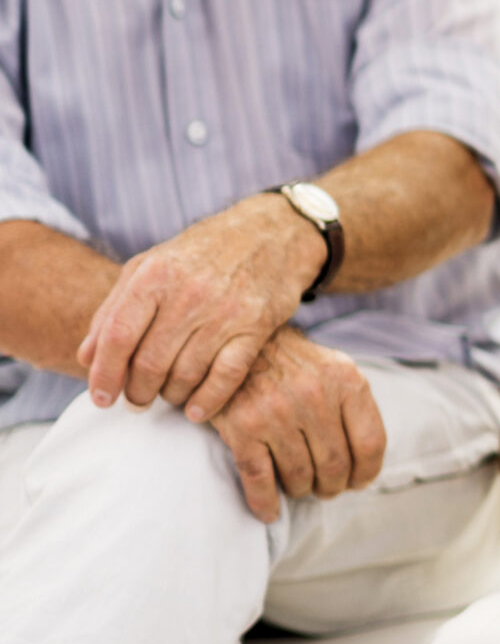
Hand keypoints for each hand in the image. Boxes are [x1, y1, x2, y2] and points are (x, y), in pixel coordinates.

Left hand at [80, 193, 322, 416]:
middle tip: (137, 400)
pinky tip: (197, 409)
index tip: (101, 398)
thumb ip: (113, 310)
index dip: (104, 374)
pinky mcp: (256, 326)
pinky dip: (208, 400)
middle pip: (150, 363)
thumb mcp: (149, 267)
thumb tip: (87, 358)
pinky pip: (226, 376)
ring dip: (171, 396)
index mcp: (155, 275)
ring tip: (167, 395)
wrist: (269, 233)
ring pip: (186, 375)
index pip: (118, 336)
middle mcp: (190, 292)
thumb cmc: (201, 254)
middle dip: (138, 392)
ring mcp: (226, 310)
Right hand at [208, 331, 386, 522]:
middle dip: (332, 486)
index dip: (367, 472)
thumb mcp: (335, 369)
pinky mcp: (243, 428)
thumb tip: (367, 462)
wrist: (239, 342)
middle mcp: (315, 396)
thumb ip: (354, 406)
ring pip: (299, 476)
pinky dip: (265, 502)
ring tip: (299, 486)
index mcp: (347, 381)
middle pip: (335, 466)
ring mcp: (277, 412)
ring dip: (301, 490)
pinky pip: (259, 480)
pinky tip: (269, 511)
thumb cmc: (292, 363)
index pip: (371, 443)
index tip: (358, 482)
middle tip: (325, 488)